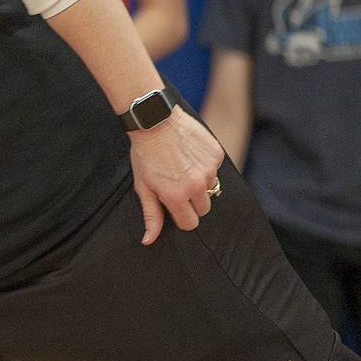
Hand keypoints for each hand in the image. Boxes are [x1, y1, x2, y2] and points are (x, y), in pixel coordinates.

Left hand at [128, 108, 225, 244]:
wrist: (155, 121)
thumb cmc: (145, 155)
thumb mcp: (143, 187)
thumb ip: (151, 215)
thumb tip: (149, 239)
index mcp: (177, 197)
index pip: (190, 223)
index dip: (181, 216)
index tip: (173, 205)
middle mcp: (197, 185)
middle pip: (203, 209)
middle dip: (191, 202)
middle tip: (177, 185)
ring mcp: (209, 169)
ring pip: (211, 188)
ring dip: (199, 182)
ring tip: (182, 167)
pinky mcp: (217, 154)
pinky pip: (215, 169)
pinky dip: (205, 165)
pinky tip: (190, 154)